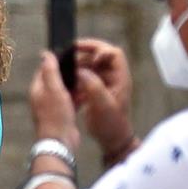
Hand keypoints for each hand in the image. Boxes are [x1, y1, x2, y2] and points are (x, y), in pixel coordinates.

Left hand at [27, 51, 80, 150]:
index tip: (71, 55)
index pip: (45, 69)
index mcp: (37, 89)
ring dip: (75, 84)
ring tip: (88, 77)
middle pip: (56, 79)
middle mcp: (43, 97)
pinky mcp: (62, 114)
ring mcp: (52, 107)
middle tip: (83, 65)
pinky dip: (79, 96)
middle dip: (69, 72)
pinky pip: (71, 101)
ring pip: (65, 90)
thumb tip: (45, 53)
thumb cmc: (55, 115)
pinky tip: (88, 93)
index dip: (57, 60)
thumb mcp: (54, 89)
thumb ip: (50, 71)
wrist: (60, 141)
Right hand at [70, 38, 134, 158]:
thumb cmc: (111, 124)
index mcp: (120, 78)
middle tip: (69, 54)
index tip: (82, 50)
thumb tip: (81, 70)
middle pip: (100, 57)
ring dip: (79, 67)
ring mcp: (106, 84)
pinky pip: (87, 78)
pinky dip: (78, 79)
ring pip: (92, 67)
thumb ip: (92, 85)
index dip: (98, 48)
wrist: (112, 140)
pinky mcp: (97, 91)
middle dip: (85, 54)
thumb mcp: (102, 104)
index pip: (113, 53)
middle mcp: (114, 78)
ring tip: (67, 70)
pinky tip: (70, 84)